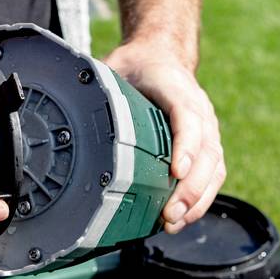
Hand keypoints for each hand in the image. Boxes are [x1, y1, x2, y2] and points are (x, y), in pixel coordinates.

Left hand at [105, 40, 225, 233]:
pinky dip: (200, 200)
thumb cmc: (137, 68)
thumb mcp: (114, 68)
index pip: (187, 117)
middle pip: (207, 152)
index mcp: (176, 88)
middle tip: (169, 212)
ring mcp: (208, 128)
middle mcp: (200, 110)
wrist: (161, 56)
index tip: (176, 171)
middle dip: (190, 187)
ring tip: (173, 222)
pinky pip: (213, 175)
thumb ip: (96, 89)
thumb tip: (65, 110)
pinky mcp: (208, 144)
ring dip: (197, 200)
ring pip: (214, 168)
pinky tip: (182, 219)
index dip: (185, 145)